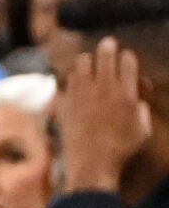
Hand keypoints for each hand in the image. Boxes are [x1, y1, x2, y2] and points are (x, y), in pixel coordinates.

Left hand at [58, 36, 153, 195]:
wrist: (91, 163)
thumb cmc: (121, 149)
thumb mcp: (143, 130)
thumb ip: (141, 109)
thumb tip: (137, 98)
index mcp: (126, 93)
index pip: (127, 60)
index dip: (127, 56)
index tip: (125, 58)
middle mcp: (104, 89)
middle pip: (105, 54)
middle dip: (108, 47)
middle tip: (108, 45)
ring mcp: (81, 93)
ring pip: (82, 62)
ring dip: (88, 61)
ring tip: (90, 65)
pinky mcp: (65, 101)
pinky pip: (67, 80)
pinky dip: (73, 78)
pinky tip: (77, 83)